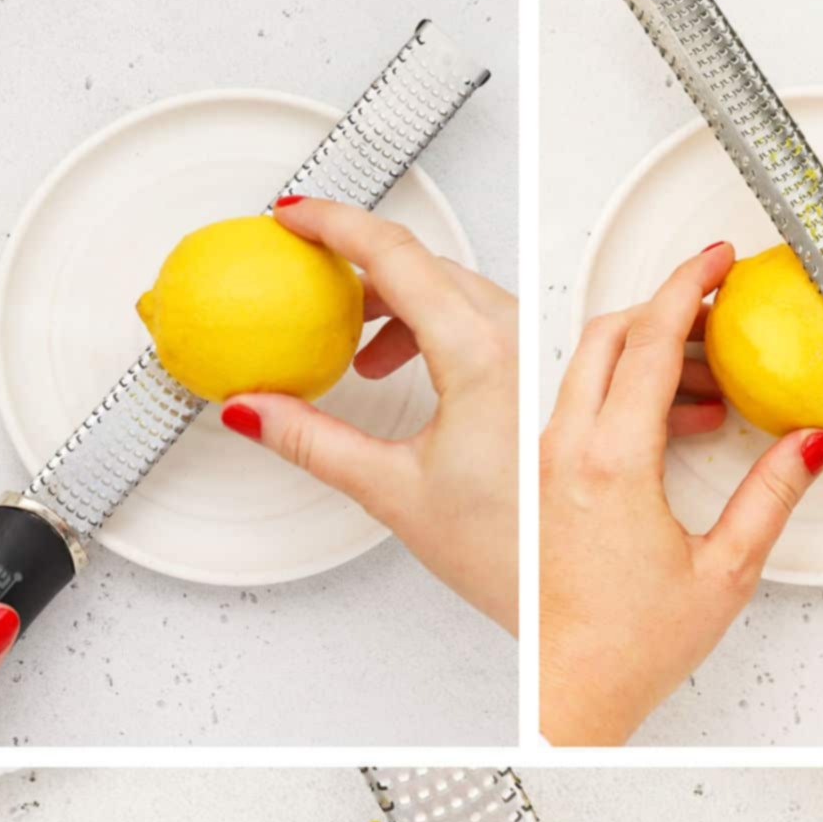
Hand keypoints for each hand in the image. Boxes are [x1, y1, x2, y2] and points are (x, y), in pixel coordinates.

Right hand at [219, 198, 516, 633]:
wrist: (570, 605)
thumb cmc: (509, 559)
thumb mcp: (391, 491)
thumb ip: (310, 440)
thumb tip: (251, 410)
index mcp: (483, 359)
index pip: (394, 255)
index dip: (333, 225)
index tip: (295, 216)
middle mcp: (525, 346)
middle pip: (431, 265)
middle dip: (364, 266)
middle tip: (314, 279)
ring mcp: (547, 359)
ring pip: (467, 290)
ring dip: (407, 303)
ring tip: (365, 352)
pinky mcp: (558, 380)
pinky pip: (497, 321)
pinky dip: (446, 327)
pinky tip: (418, 370)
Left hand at [539, 242, 822, 744]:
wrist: (568, 691)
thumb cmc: (627, 648)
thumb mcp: (725, 571)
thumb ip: (772, 496)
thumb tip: (811, 443)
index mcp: (610, 464)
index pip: (650, 340)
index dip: (688, 284)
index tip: (715, 259)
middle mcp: (564, 455)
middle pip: (607, 334)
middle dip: (663, 305)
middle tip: (715, 304)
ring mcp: (545, 467)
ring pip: (587, 369)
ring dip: (645, 354)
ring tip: (710, 378)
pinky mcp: (540, 485)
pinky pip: (578, 410)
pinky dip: (623, 393)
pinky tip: (674, 424)